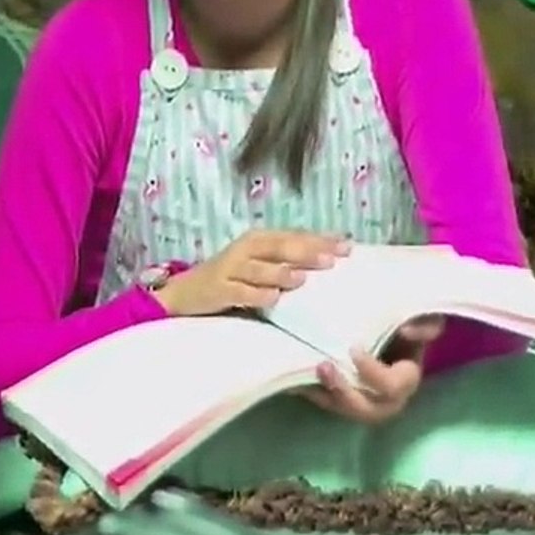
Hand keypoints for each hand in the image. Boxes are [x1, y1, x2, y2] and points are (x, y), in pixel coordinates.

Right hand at [151, 229, 350, 316]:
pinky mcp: (219, 290)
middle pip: (279, 248)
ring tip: (301, 278)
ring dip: (281, 273)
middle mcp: (245, 250)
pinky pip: (240, 292)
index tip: (348, 246)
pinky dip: (256, 294)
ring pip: (259, 269)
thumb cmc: (231, 277)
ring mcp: (230, 270)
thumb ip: (287, 259)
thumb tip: (328, 258)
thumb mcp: (258, 263)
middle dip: (306, 253)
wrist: (186, 292)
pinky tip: (272, 298)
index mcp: (258, 239)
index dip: (320, 240)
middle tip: (332, 259)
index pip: (293, 236)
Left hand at [300, 317, 441, 424]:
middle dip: (345, 394)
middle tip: (324, 367)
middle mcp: (386, 397)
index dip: (373, 374)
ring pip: (344, 410)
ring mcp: (361, 399)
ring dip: (326, 395)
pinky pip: (324, 402)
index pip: (393, 387)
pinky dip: (308, 390)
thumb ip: (425, 323)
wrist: (375, 322)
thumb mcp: (418, 317)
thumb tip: (408, 331)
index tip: (353, 350)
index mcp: (406, 378)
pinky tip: (294, 377)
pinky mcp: (339, 396)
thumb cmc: (400, 320)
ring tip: (307, 373)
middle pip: (369, 411)